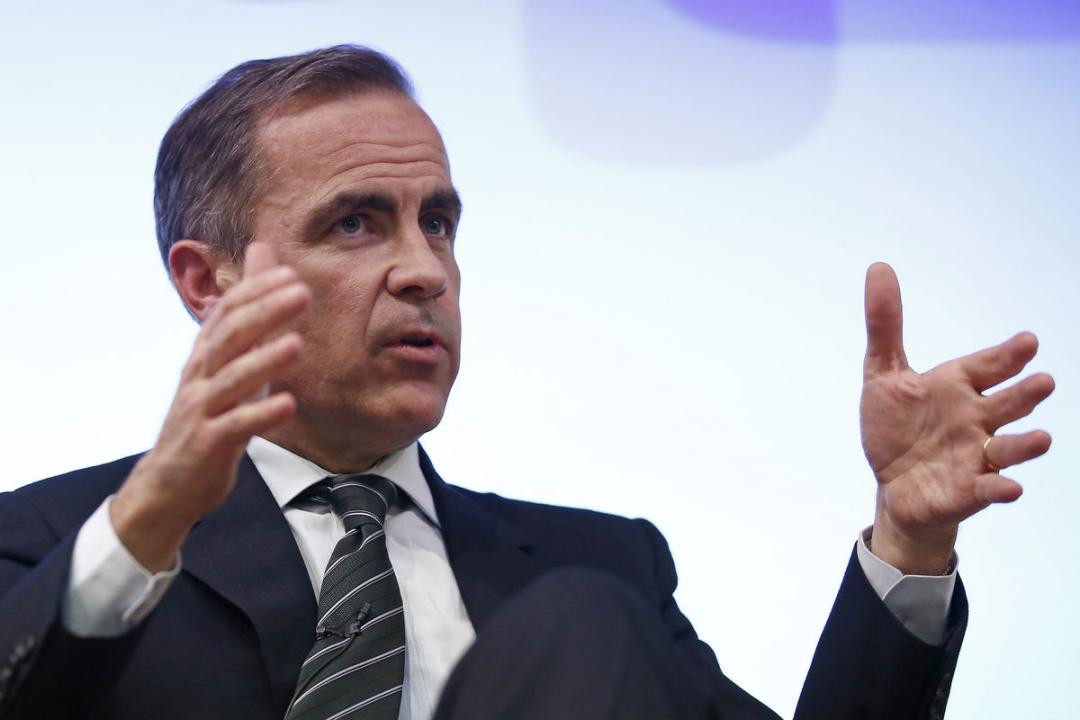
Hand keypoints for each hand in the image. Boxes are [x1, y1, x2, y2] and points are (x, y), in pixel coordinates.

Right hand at [112, 242, 309, 570]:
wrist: (170, 482)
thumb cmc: (208, 416)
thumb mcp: (228, 365)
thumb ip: (248, 320)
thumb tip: (261, 261)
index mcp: (205, 355)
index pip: (227, 312)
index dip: (256, 290)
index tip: (290, 273)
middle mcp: (199, 376)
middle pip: (229, 337)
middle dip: (264, 312)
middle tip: (301, 292)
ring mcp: (200, 410)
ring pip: (231, 379)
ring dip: (264, 360)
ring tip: (297, 344)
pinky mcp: (207, 443)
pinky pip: (234, 427)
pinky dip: (260, 414)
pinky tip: (287, 404)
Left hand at [860, 263, 1053, 574]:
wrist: (893, 482)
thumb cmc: (896, 425)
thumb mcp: (883, 373)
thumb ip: (885, 325)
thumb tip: (879, 266)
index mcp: (959, 386)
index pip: (989, 365)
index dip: (1007, 355)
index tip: (1027, 341)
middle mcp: (977, 419)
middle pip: (1008, 404)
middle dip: (1026, 394)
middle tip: (1043, 382)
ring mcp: (977, 455)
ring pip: (1010, 448)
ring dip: (1026, 444)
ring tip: (1042, 438)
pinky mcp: (969, 490)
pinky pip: (990, 489)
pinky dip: (1000, 488)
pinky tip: (1010, 488)